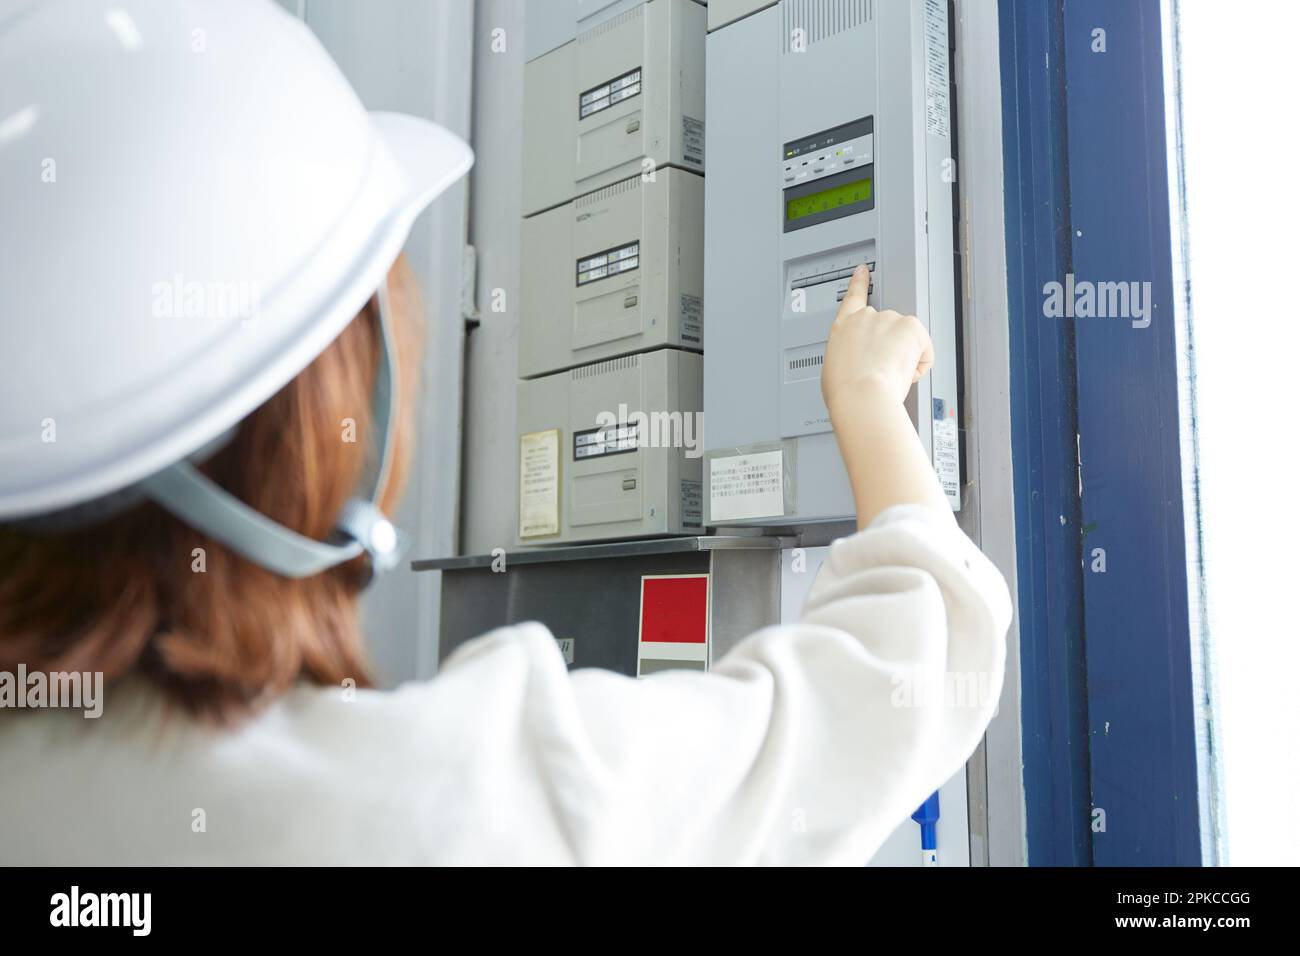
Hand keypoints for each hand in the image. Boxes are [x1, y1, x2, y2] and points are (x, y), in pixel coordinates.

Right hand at [821, 264, 932, 416]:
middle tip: (883, 370)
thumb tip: (857, 365)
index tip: (863, 271)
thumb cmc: (845, 392)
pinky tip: (903, 373)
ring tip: (888, 376)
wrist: (860, 397)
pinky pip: (924, 350)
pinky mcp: (911, 327)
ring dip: (904, 358)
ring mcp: (889, 319)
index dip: (859, 282)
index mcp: (843, 328)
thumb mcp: (834, 370)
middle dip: (891, 346)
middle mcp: (865, 318)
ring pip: (907, 341)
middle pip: (887, 326)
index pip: (853, 297)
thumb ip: (847, 357)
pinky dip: (920, 365)